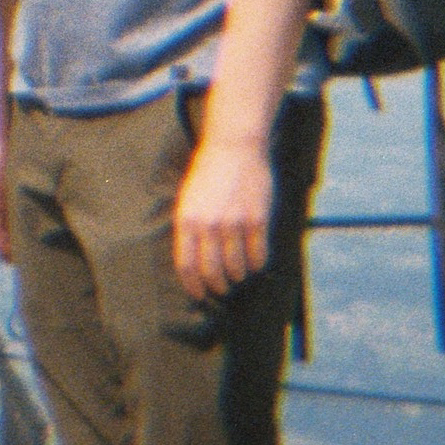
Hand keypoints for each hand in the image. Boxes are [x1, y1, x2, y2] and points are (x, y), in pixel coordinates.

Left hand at [173, 134, 277, 300]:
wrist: (233, 148)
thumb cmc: (208, 175)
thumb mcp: (188, 200)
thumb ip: (189, 229)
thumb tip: (194, 262)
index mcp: (186, 220)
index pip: (187, 265)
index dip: (193, 285)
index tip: (198, 295)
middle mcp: (208, 225)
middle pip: (212, 271)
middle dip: (217, 286)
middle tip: (222, 290)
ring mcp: (234, 223)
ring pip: (237, 267)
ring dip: (238, 276)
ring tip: (237, 276)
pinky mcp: (257, 220)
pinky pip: (258, 255)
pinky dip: (256, 265)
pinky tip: (254, 264)